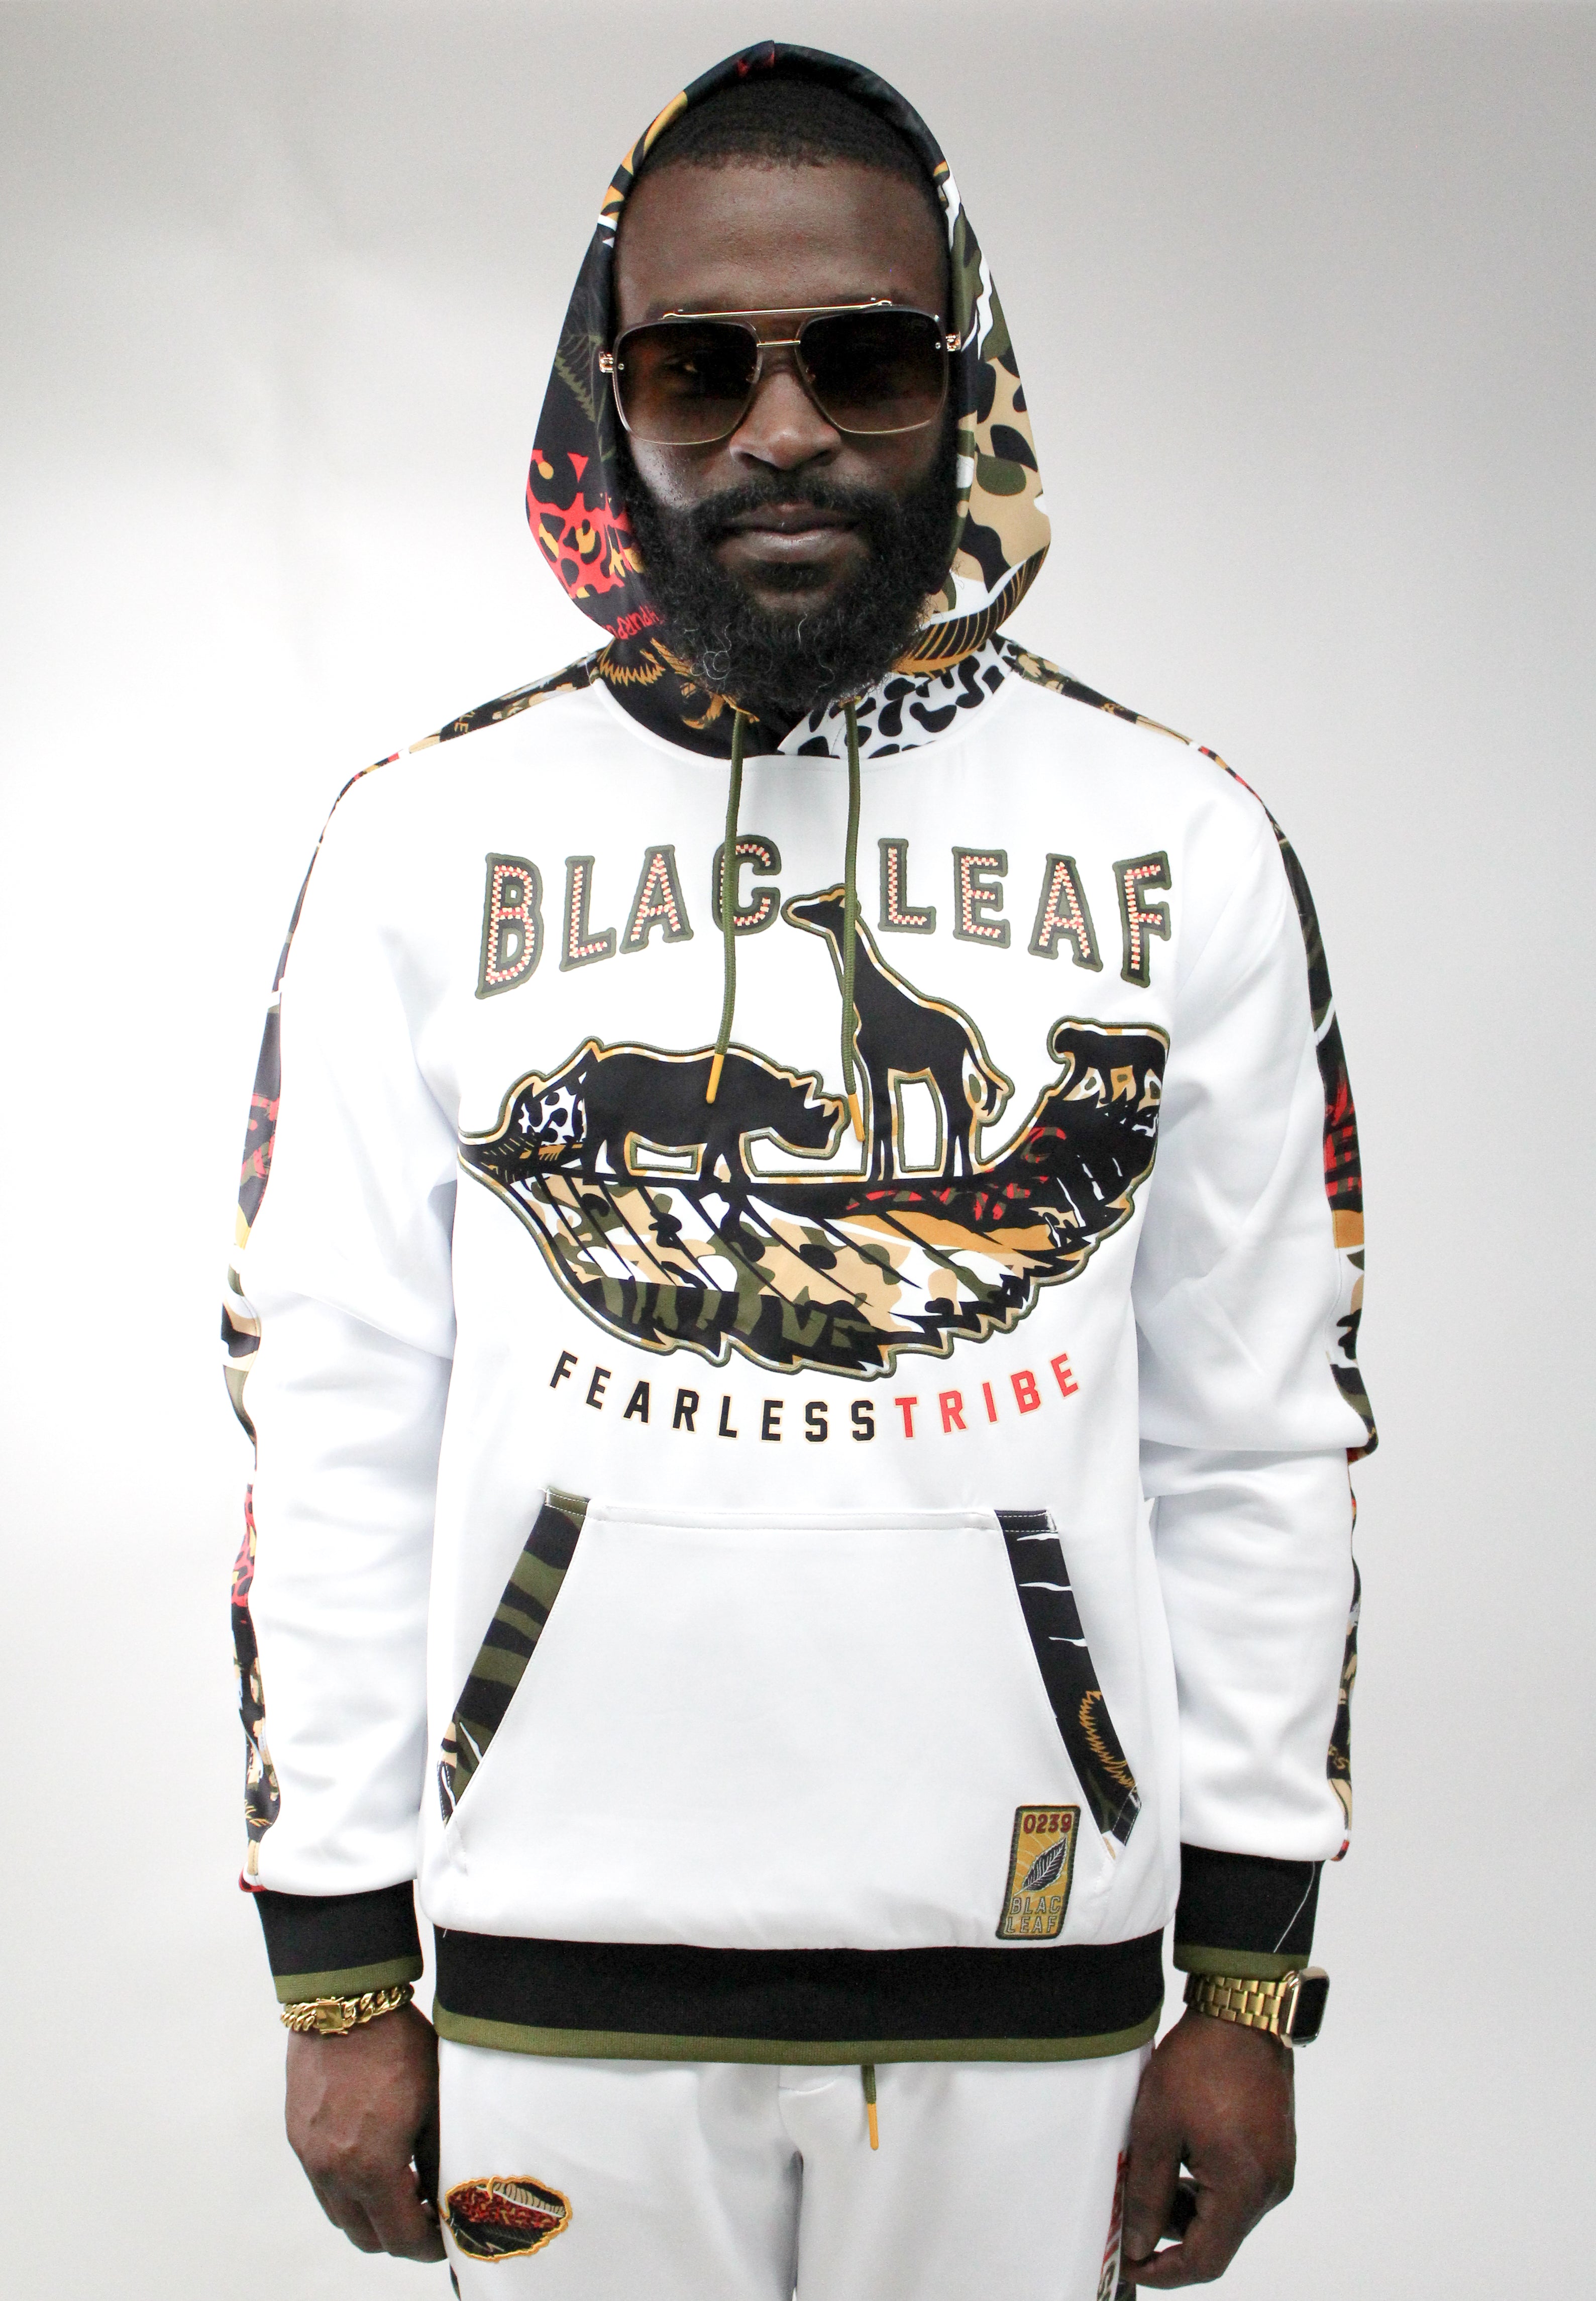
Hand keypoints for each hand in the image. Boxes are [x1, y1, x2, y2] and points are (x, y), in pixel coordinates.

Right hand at [285, 2000, 445, 2260]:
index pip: (401, 2237)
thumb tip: (444, 2194)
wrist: (344, 2001)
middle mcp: (333, 2171)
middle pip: (366, 2237)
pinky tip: (376, 2161)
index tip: (448, 2236)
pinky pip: (323, 2185)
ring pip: (342, 2214)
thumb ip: (437, 2158)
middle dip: (399, 2236)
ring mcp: (310, 2156)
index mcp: (371, 2167)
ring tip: (405, 2187)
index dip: (429, 2246)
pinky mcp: (298, 2136)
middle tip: (428, 2215)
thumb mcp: (433, 2102)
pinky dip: (349, 2189)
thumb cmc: (398, 2045)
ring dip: (371, 2214)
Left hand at [1120, 2009, 1295, 2285]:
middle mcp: (1271, 2187)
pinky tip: (1181, 2158)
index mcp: (1245, 2188)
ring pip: (1229, 2214)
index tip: (1131, 2264)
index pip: (1206, 2260)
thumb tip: (1137, 2244)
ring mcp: (1278, 2168)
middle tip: (1133, 2212)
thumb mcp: (1157, 2128)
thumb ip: (1147, 2194)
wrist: (1241, 2011)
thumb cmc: (1200, 2062)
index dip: (1165, 2271)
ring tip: (1154, 2174)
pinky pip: (1240, 2188)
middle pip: (1219, 2239)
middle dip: (1172, 2234)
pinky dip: (1208, 2187)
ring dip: (1189, 2208)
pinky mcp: (1276, 2150)